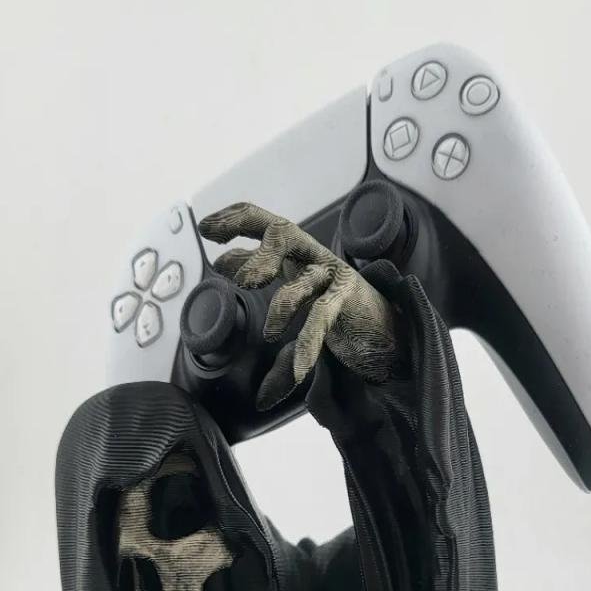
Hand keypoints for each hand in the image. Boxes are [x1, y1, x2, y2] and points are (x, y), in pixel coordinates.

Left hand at [198, 202, 398, 408]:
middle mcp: (312, 257)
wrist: (384, 329)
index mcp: (293, 252)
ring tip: (272, 332)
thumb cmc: (334, 304)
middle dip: (259, 250)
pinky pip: (325, 320)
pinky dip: (309, 346)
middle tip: (243, 280)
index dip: (235, 219)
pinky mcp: (349, 302)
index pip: (263, 222)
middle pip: (284, 233)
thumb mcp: (289, 284)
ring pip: (305, 279)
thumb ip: (257, 274)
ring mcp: (332, 277)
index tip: (207, 229)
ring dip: (285, 304)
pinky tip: (299, 370)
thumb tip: (220, 262)